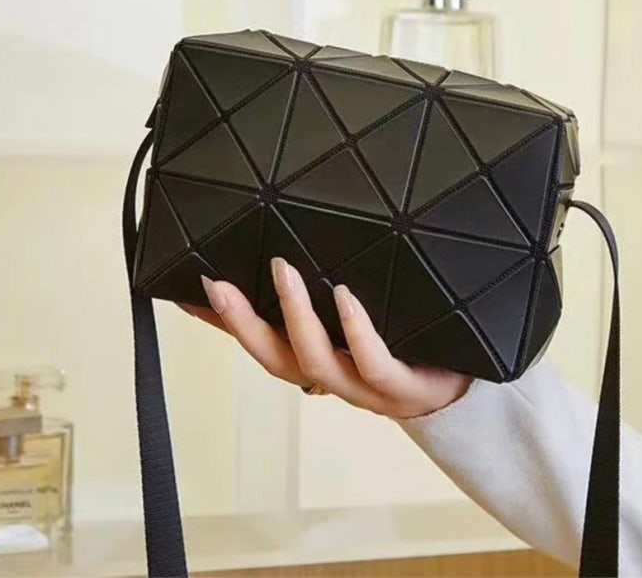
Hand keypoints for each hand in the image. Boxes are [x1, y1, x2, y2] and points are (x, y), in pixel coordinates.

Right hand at [180, 257, 471, 418]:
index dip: (219, 322)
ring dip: (294, 316)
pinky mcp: (401, 388)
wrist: (455, 389)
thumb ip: (322, 298)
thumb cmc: (400, 348)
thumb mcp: (355, 322)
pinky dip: (355, 330)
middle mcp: (331, 378)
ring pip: (315, 361)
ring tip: (282, 272)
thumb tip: (291, 253)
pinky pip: (372, 363)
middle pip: (274, 358)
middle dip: (241, 323)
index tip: (186, 292)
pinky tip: (344, 296)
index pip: (256, 342)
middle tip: (216, 283)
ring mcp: (363, 388)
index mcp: (315, 361)